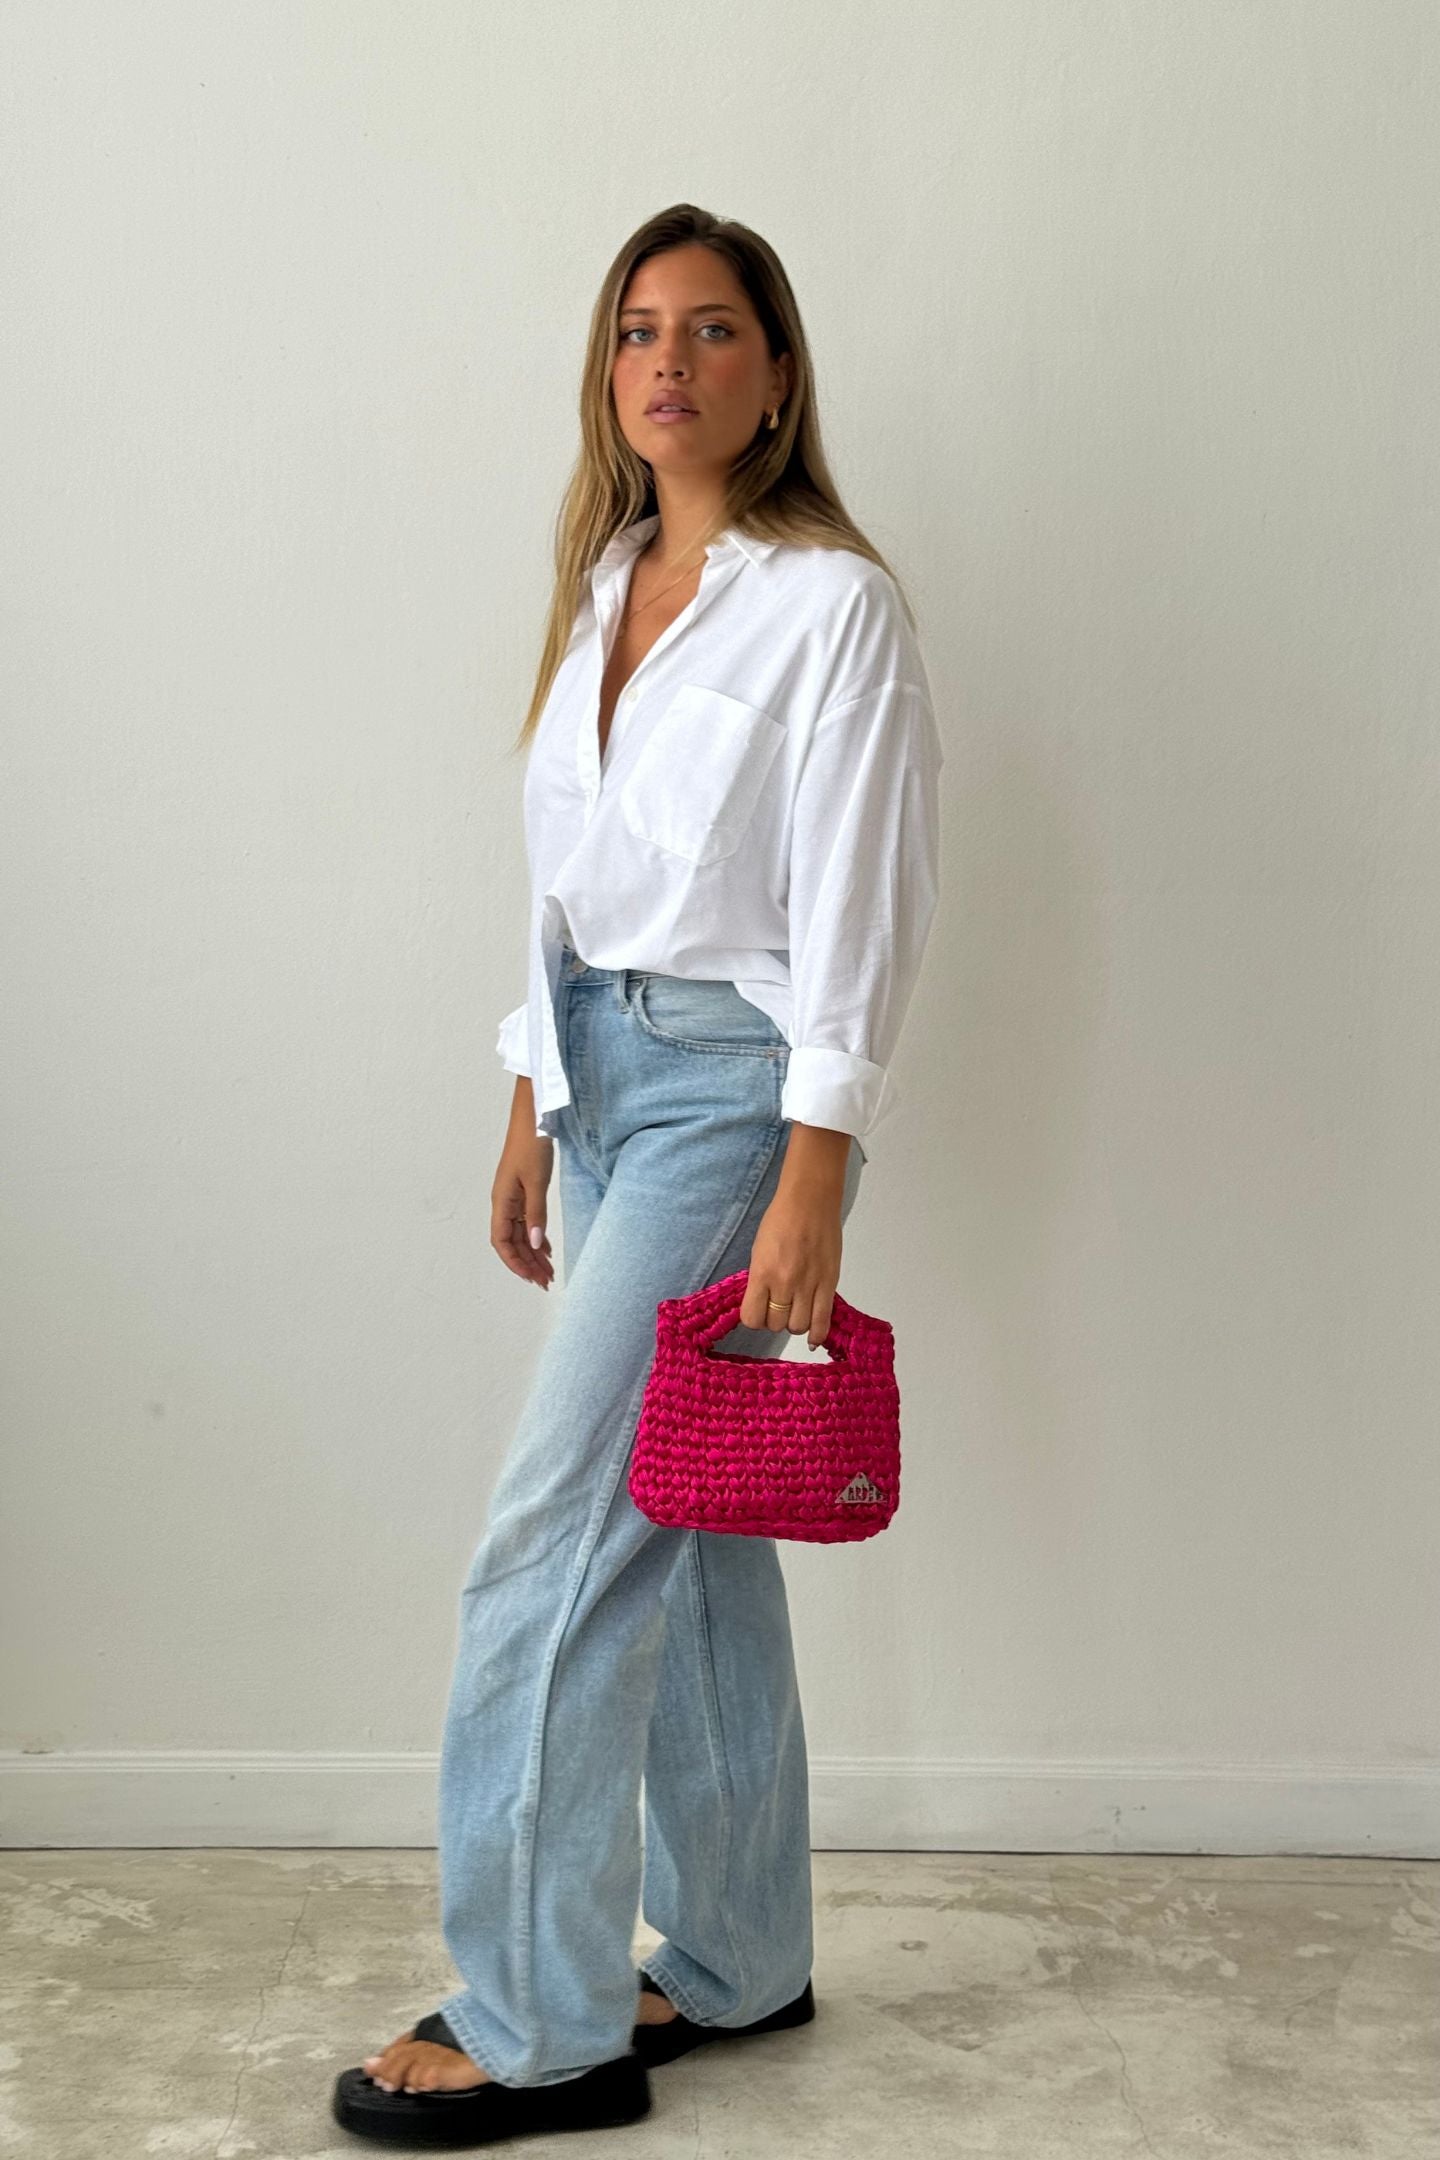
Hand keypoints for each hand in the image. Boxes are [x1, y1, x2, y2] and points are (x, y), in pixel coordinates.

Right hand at [490, 1079, 554, 1289]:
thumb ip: (535, 1214)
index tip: (531, 1278)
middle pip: (512, 1241)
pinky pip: (527, 1220)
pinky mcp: (524, 1190)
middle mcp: (504, 1202)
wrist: (534, 1117)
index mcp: (502, 1201)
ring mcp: (513, 1196)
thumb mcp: (536, 1182)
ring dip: (533, 1252)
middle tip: (545, 1281)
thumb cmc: (531, 1145)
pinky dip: (537, 1235)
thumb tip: (534, 1244)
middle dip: (527, 1263)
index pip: (502, 1242)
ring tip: (548, 1270)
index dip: (515, 1262)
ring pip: (521, 1233)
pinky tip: (546, 1247)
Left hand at [739, 1123, 851, 1347]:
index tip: (757, 1309)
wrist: (810, 1201)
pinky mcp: (830, 1283)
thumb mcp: (759, 1250)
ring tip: (796, 1311)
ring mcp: (810, 1284)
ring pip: (799, 1326)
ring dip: (795, 1324)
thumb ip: (761, 1279)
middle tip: (778, 1307)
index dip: (753, 1318)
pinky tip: (813, 1336)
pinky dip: (817, 1334)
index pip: (752, 1318)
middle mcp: (785, 1283)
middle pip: (776, 1325)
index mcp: (762, 1272)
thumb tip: (763, 1304)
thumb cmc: (779, 1220)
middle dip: (775, 1320)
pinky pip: (823, 1321)